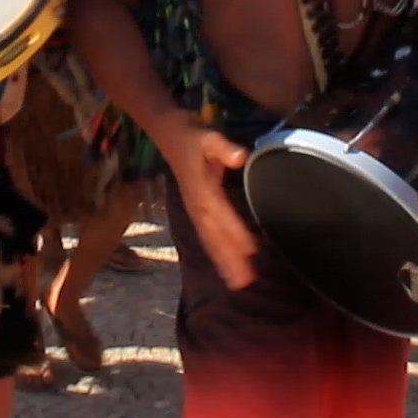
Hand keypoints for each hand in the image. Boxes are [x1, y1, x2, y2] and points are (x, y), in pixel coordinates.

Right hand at [155, 118, 256, 289]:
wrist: (168, 134)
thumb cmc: (192, 137)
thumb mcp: (208, 137)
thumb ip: (224, 148)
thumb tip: (241, 157)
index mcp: (202, 190)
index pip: (220, 214)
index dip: (235, 232)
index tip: (250, 250)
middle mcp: (197, 205)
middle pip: (214, 236)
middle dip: (229, 259)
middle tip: (245, 281)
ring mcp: (195, 210)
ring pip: (210, 240)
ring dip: (223, 261)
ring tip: (238, 282)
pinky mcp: (196, 210)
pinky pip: (207, 236)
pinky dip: (217, 253)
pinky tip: (227, 266)